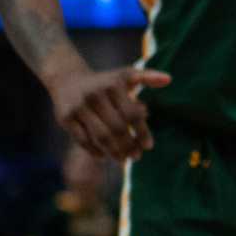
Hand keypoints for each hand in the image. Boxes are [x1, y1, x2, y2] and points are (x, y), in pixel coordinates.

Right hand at [46, 64, 170, 159]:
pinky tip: (104, 156)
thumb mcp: (125, 75)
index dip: (142, 132)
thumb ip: (147, 77)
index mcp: (114, 85)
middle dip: (128, 145)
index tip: (148, 146)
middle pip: (116, 128)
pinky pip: (83, 140)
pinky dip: (95, 151)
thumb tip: (169, 79)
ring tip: (123, 159)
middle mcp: (95, 95)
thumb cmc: (104, 81)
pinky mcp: (66, 118)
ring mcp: (79, 107)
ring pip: (100, 137)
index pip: (132, 114)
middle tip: (136, 157)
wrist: (67, 79)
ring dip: (114, 152)